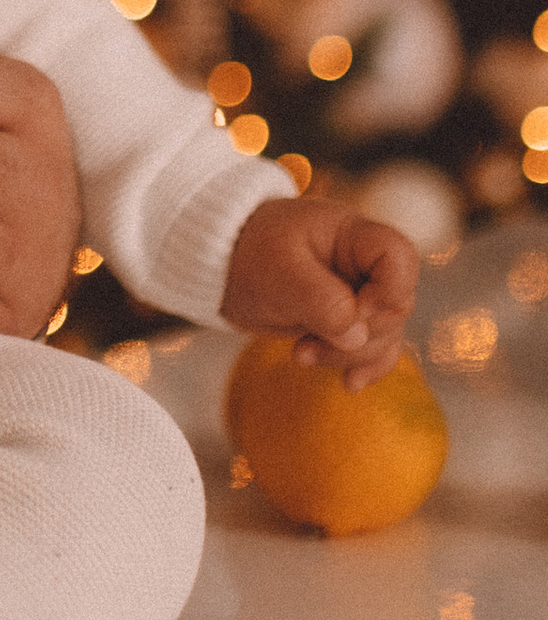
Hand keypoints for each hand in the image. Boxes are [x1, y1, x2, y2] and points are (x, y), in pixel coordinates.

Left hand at [221, 195, 418, 386]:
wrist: (220, 266)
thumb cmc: (247, 253)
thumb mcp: (279, 271)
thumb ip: (322, 301)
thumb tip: (357, 337)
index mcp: (351, 235)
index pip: (399, 256)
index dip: (387, 291)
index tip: (354, 311)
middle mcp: (362, 263)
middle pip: (396, 306)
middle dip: (359, 335)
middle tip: (307, 342)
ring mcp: (357, 293)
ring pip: (384, 333)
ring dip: (348, 354)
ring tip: (300, 354)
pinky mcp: (344, 320)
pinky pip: (373, 347)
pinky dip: (364, 366)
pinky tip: (350, 384)